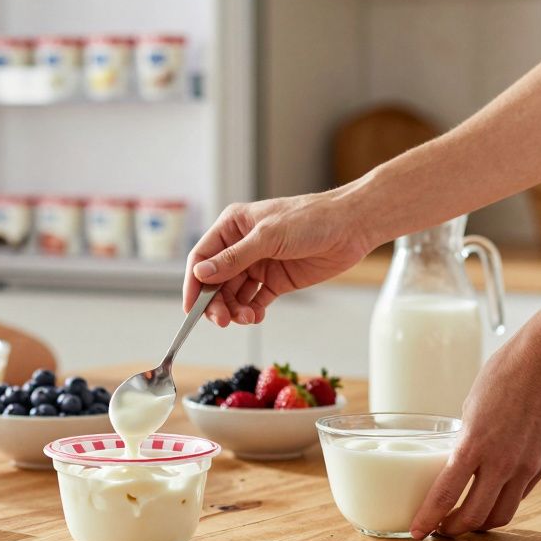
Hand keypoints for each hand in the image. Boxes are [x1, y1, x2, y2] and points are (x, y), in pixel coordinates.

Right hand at [184, 193, 373, 325]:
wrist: (351, 227)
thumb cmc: (311, 219)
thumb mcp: (268, 237)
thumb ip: (234, 258)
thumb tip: (202, 274)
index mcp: (233, 226)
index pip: (202, 258)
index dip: (193, 284)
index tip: (190, 309)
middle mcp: (241, 246)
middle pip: (216, 281)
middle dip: (216, 303)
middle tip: (223, 321)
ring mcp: (258, 264)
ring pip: (234, 294)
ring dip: (236, 310)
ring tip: (247, 318)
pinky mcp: (276, 280)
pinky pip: (255, 301)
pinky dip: (252, 312)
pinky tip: (256, 317)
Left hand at [408, 338, 540, 538]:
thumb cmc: (503, 374)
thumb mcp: (471, 407)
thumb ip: (466, 439)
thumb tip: (461, 457)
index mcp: (474, 445)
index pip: (445, 495)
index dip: (429, 519)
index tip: (417, 532)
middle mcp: (502, 462)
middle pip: (474, 516)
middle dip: (453, 529)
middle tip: (440, 530)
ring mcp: (527, 466)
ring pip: (502, 514)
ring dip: (480, 524)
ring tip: (465, 520)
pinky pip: (520, 495)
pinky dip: (503, 502)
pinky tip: (491, 496)